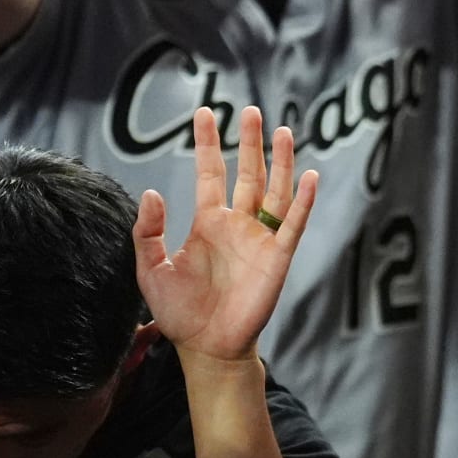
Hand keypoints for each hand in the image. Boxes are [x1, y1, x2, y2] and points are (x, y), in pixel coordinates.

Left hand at [135, 108, 318, 363]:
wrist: (206, 346)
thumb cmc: (178, 312)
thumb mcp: (150, 270)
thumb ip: (147, 232)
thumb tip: (153, 192)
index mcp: (208, 222)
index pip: (210, 173)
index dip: (208, 144)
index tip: (204, 113)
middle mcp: (237, 224)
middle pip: (248, 173)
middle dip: (250, 142)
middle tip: (251, 111)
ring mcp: (260, 238)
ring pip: (275, 191)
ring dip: (280, 162)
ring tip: (283, 131)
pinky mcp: (278, 257)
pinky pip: (294, 224)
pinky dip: (304, 201)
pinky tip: (310, 177)